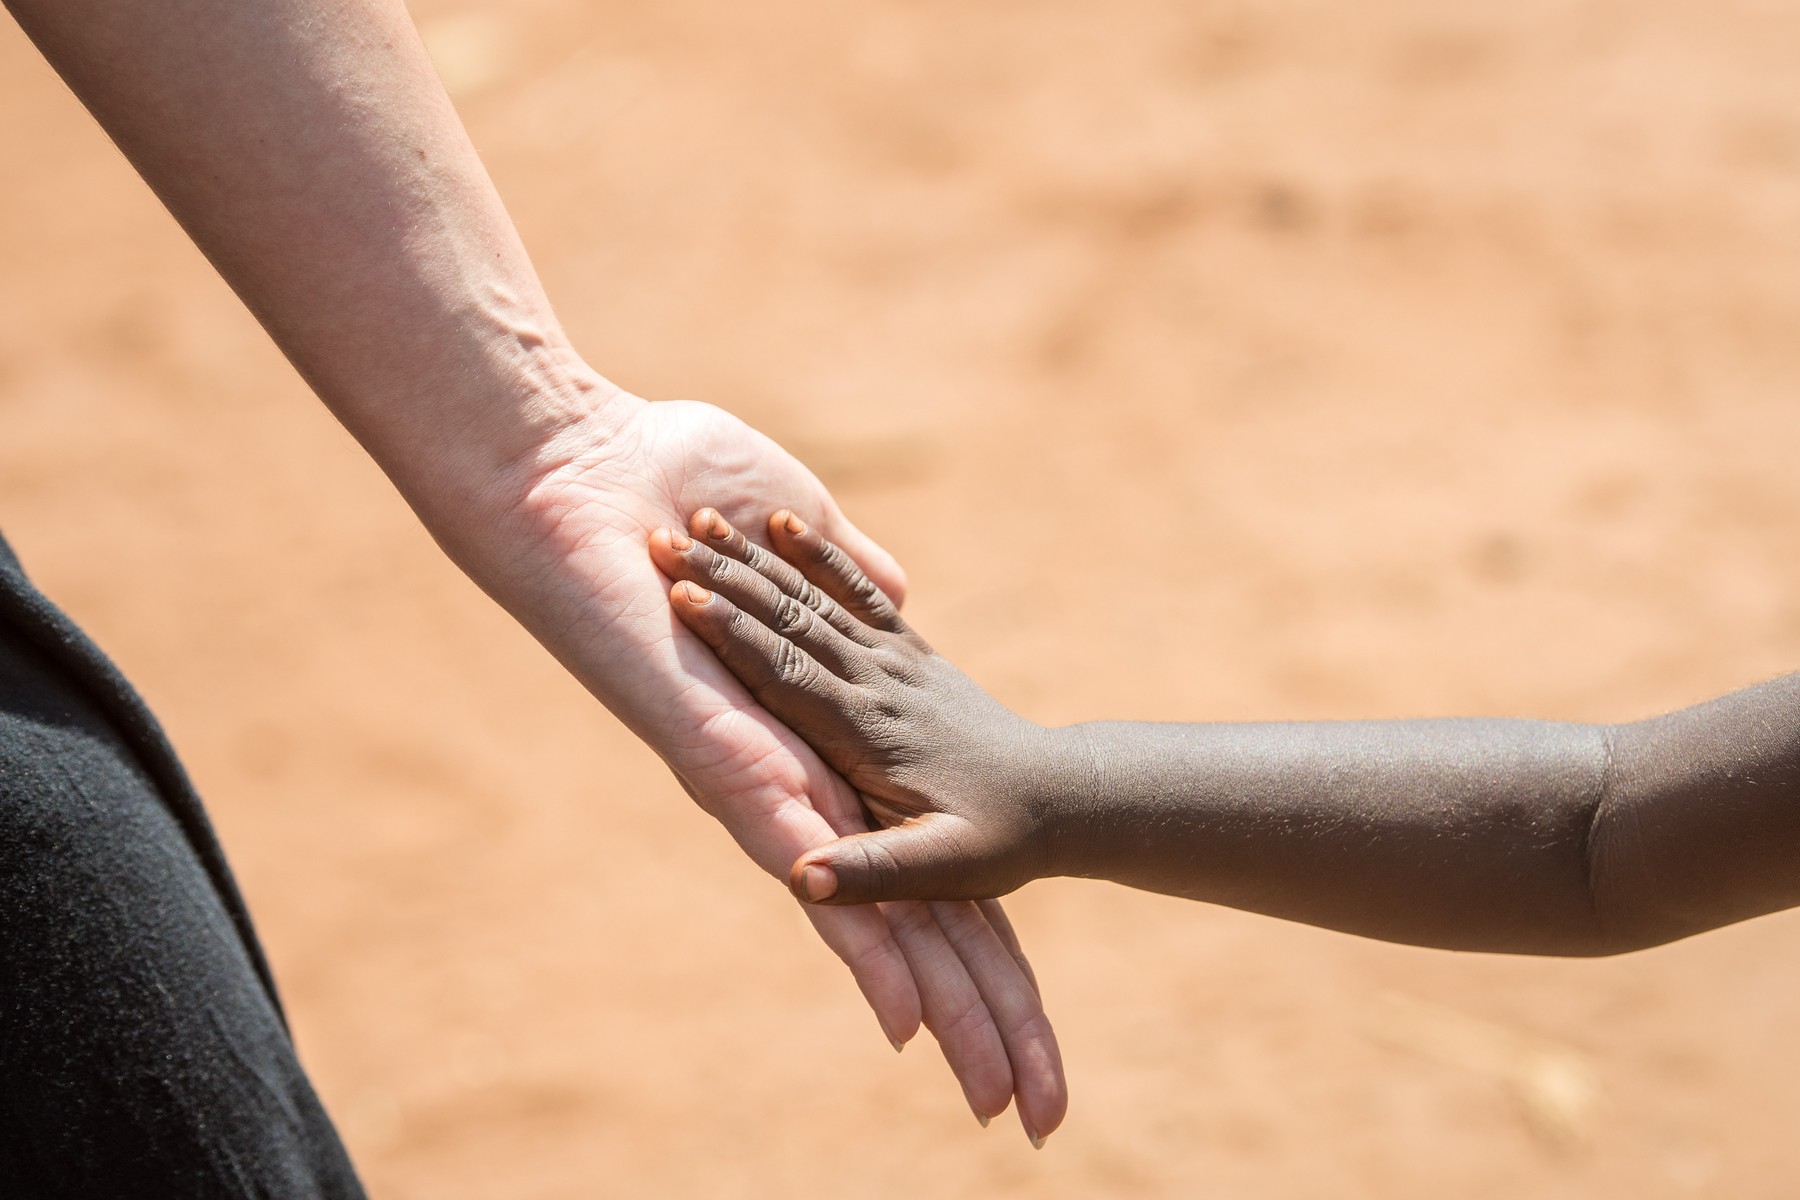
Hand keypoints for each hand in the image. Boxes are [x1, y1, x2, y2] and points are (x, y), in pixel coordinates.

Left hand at [458, 392, 1065, 1139]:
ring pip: (857, 913)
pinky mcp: (714, 754)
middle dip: (974, 1008)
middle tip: (1038, 1111)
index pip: (915, 865)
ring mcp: (752, 777)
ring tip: (983, 1080)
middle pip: (901, 918)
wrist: (561, 470)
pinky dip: (851, 930)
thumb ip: (846, 581)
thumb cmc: (671, 480)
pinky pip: (789, 848)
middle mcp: (790, 780)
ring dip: (933, 999)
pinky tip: (893, 1004)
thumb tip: (897, 592)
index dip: (976, 945)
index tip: (1029, 1025)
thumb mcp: (797, 531)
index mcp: (820, 740)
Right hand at [652, 507, 1061, 908]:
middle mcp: (873, 685)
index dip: (733, 634)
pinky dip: (822, 555)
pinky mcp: (910, 647)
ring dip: (755, 555)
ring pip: (816, 597)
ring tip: (701, 513)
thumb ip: (874, 870)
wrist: (1068, 794)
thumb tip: (803, 881)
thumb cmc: (1004, 838)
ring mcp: (894, 658)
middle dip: (727, 579)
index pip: (786, 673)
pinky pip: (862, 590)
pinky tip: (785, 521)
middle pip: (790, 621)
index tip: (681, 595)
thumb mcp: (947, 868)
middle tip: (665, 534)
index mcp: (864, 732)